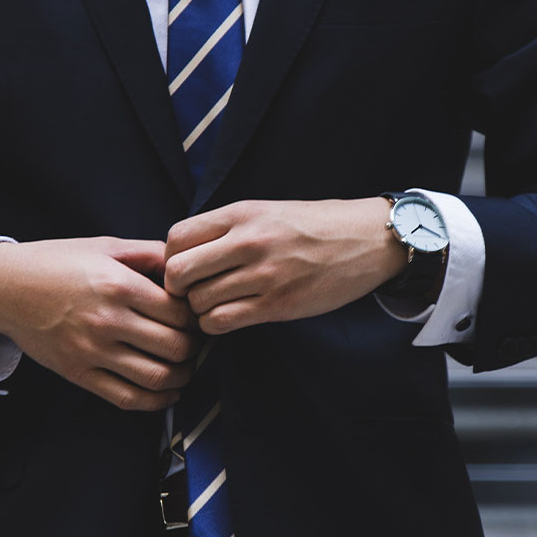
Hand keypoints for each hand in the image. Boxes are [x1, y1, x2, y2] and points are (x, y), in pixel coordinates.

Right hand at [0, 237, 200, 410]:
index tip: (195, 316)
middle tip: (194, 342)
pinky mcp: (79, 373)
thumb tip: (187, 265)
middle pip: (175, 347)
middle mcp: (107, 321)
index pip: (179, 313)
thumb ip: (150, 253)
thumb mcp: (105, 246)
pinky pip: (127, 398)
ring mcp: (92, 351)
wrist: (4, 287)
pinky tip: (167, 392)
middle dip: (193, 347)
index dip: (196, 317)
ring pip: (157, 377)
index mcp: (118, 285)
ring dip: (182, 377)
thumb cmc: (57, 262)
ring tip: (185, 367)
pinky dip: (156, 402)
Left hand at [164, 198, 407, 333]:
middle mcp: (248, 242)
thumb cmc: (313, 226)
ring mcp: (263, 275)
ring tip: (216, 304)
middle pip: (178, 272)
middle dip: (178, 288)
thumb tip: (182, 253)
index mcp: (242, 214)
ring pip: (198, 302)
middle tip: (192, 292)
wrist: (366, 240)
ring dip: (199, 310)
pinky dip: (216, 325)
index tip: (185, 267)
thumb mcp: (266, 211)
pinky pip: (222, 322)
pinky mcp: (278, 305)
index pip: (176, 238)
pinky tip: (229, 317)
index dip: (170, 258)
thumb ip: (226, 229)